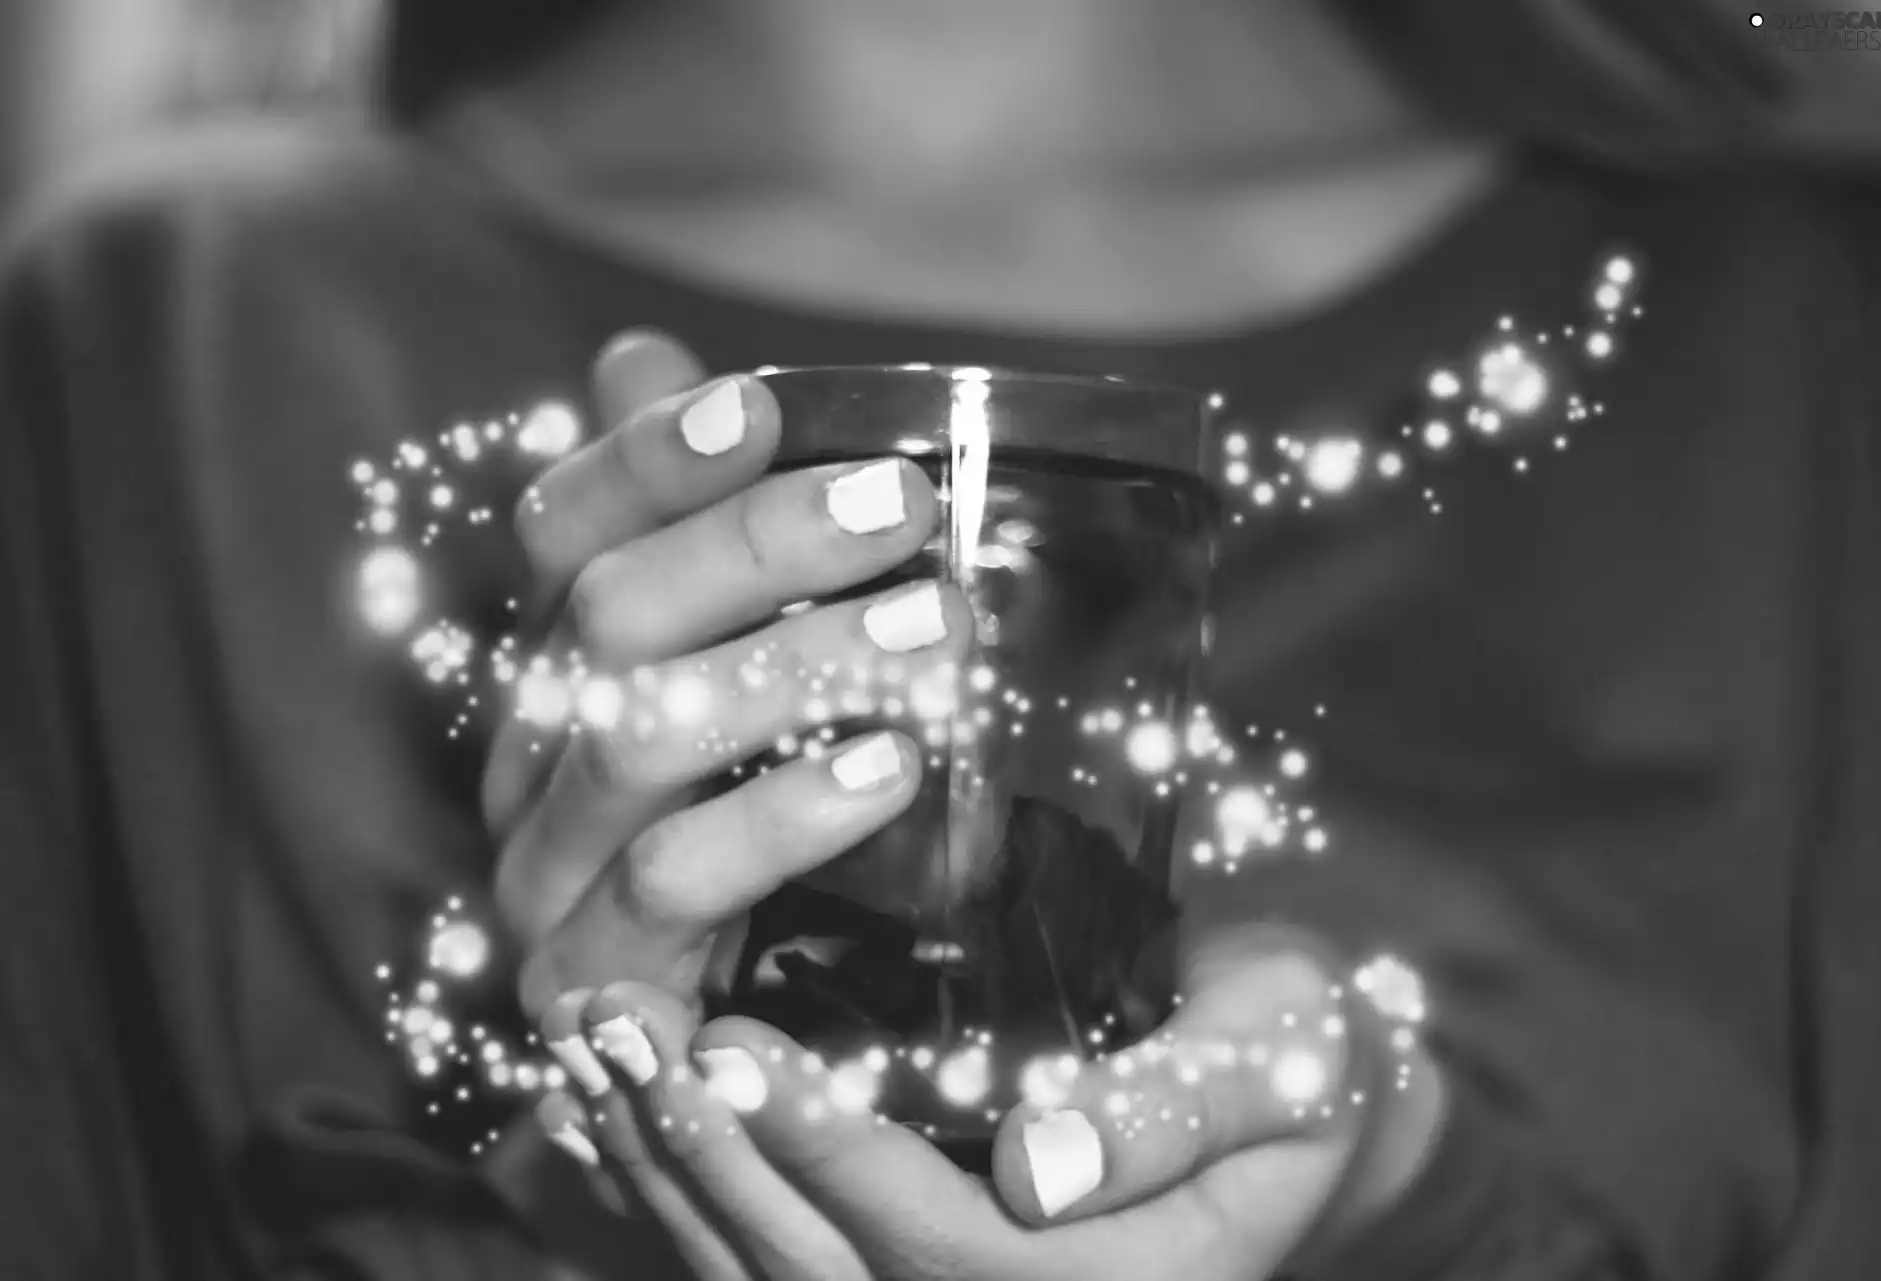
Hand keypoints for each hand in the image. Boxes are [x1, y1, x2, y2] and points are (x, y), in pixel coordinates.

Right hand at [485, 331, 967, 1217]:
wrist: (727, 1026)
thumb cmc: (753, 806)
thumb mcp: (740, 655)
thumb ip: (695, 519)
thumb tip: (631, 351)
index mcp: (560, 657)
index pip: (563, 526)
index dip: (646, 459)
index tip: (760, 407)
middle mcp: (531, 749)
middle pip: (608, 615)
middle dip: (759, 548)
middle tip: (907, 508)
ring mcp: (544, 869)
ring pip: (636, 737)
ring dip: (793, 671)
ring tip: (936, 637)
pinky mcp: (588, 981)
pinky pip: (669, 882)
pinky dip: (783, 817)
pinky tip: (891, 772)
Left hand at [550, 922, 1446, 1280]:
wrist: (1311, 1107)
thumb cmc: (1304, 1057)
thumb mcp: (1280, 1057)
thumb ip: (1173, 1114)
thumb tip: (1035, 1165)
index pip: (937, 1245)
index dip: (824, 1150)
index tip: (726, 1042)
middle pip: (827, 1275)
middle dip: (709, 1154)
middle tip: (615, 1029)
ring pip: (779, 1277)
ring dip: (672, 1168)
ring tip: (593, 1050)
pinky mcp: (916, 1267)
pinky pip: (778, 1257)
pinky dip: (686, 1188)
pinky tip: (619, 1108)